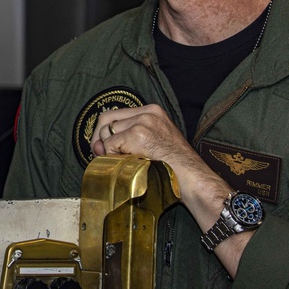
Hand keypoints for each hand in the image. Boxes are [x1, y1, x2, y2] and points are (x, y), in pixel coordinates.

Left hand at [93, 105, 237, 255]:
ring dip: (108, 150)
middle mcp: (147, 112)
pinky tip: (128, 164)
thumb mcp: (154, 144)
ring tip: (124, 162)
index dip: (105, 131)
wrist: (192, 177)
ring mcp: (142, 122)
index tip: (105, 147)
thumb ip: (127, 139)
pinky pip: (110, 145)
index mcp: (153, 111)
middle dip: (100, 139)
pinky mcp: (138, 134)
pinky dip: (113, 157)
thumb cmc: (174, 167)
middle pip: (106, 119)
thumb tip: (97, 145)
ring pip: (107, 133)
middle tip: (102, 156)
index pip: (116, 114)